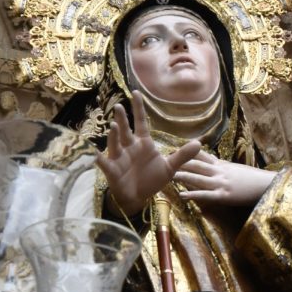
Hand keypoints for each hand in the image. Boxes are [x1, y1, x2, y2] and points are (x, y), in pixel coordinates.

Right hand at [95, 91, 200, 215]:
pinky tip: (93, 153)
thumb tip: (199, 143)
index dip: (139, 108)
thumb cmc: (151, 180)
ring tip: (114, 126)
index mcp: (143, 144)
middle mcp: (130, 147)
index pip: (141, 122)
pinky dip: (97, 158)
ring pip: (115, 144)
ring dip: (114, 136)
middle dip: (123, 119)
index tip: (136, 93)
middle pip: (126, 130)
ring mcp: (119, 158)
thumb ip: (182, 155)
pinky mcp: (112, 170)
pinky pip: (104, 163)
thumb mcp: (169, 168)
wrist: (138, 198)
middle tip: (120, 106)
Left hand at [173, 150, 274, 206]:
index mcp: (222, 165)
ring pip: (198, 179)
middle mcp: (219, 172)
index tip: (175, 150)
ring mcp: (221, 183)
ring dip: (182, 177)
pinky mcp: (223, 196)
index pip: (202, 156)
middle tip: (165, 161)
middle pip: (196, 165)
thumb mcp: (237, 169)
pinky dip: (193, 195)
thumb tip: (215, 164)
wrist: (266, 185)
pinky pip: (205, 195)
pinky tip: (182, 196)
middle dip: (180, 163)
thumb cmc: (253, 178)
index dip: (188, 153)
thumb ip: (224, 167)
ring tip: (168, 176)